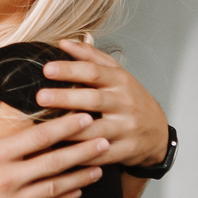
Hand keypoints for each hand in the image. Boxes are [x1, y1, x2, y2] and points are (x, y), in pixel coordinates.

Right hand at [0, 85, 108, 197]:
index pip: (39, 137)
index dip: (66, 126)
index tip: (85, 116)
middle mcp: (8, 179)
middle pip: (55, 162)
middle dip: (84, 150)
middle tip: (106, 139)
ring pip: (55, 188)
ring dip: (80, 176)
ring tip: (100, 167)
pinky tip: (77, 193)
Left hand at [33, 39, 168, 169]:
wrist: (157, 133)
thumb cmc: (131, 99)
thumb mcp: (117, 74)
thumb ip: (90, 57)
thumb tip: (63, 43)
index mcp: (120, 81)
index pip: (94, 72)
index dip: (70, 70)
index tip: (47, 69)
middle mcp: (124, 103)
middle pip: (93, 100)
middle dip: (66, 98)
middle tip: (40, 97)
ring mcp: (125, 129)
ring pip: (95, 130)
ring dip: (70, 130)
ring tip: (45, 128)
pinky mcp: (124, 151)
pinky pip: (99, 154)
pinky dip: (80, 155)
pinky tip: (60, 153)